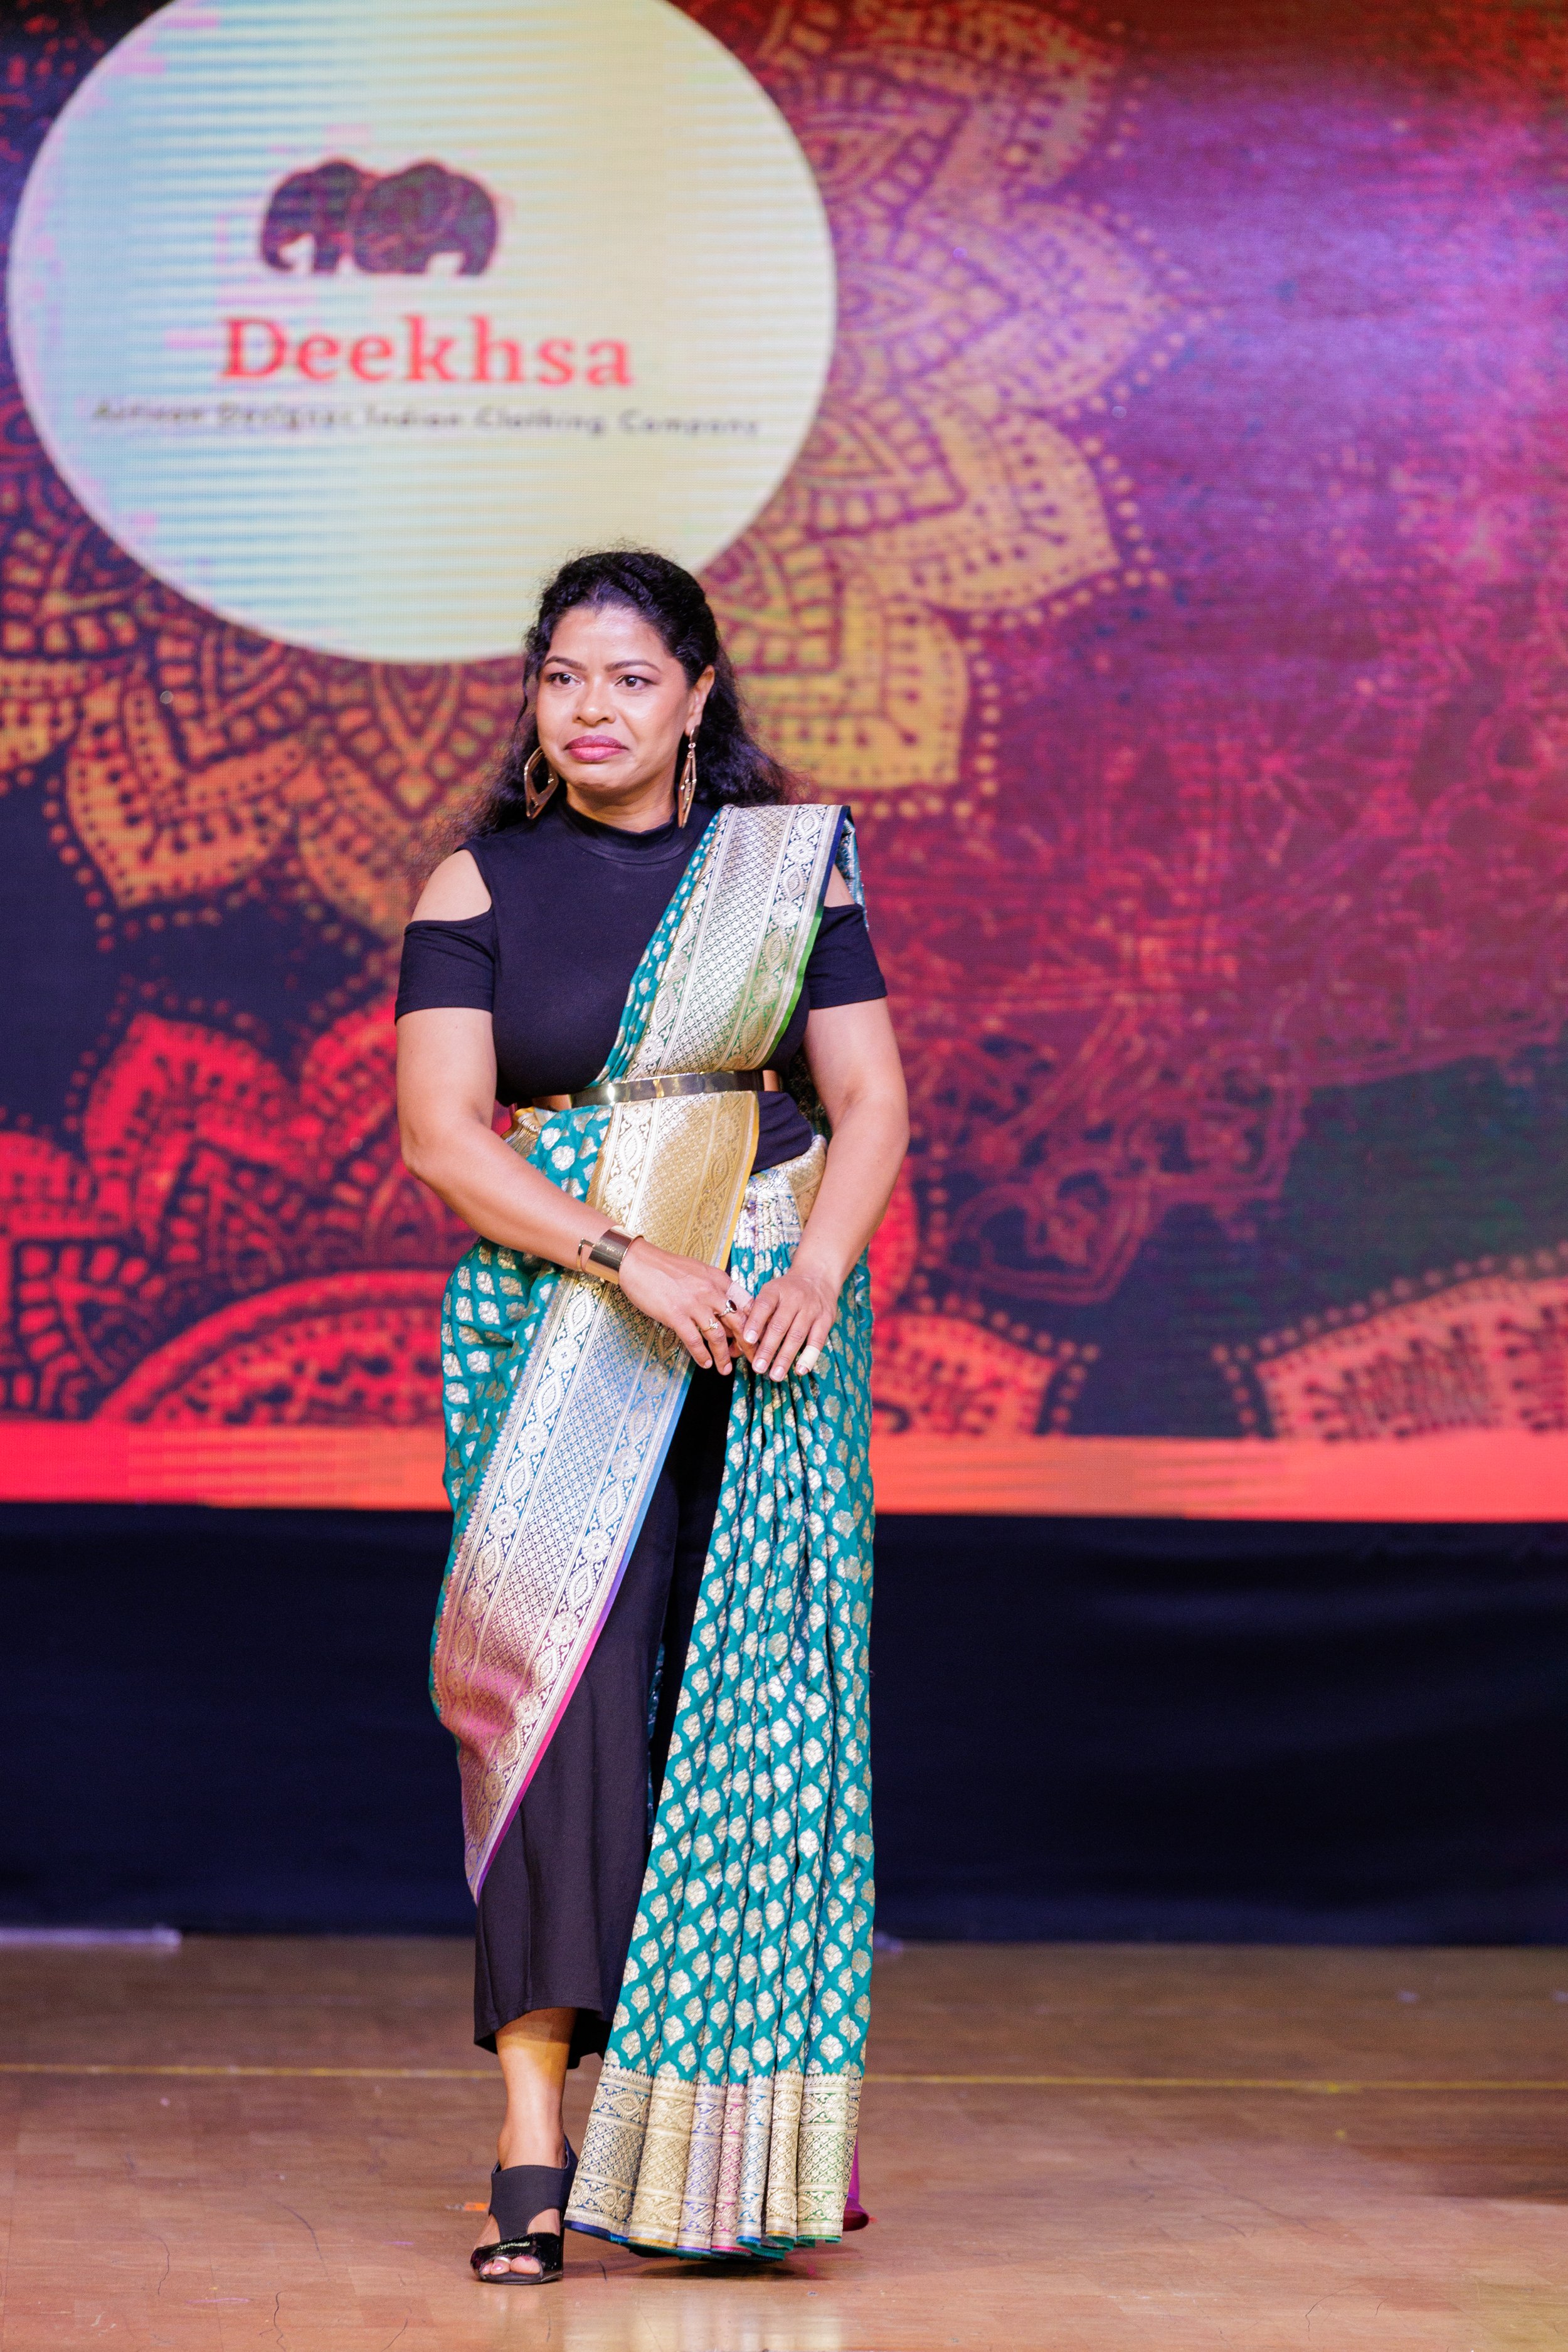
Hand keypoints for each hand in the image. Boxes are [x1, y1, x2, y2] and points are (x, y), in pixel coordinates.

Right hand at [616, 1239, 753, 1372]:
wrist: (639, 1263)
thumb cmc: (667, 1267)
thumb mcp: (699, 1271)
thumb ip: (715, 1287)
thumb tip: (726, 1308)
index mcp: (719, 1280)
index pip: (746, 1304)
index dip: (755, 1324)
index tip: (758, 1338)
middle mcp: (710, 1292)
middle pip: (738, 1323)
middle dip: (748, 1345)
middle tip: (752, 1359)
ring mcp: (694, 1304)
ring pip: (718, 1336)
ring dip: (723, 1356)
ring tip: (725, 1369)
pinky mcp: (676, 1316)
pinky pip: (694, 1341)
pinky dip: (702, 1355)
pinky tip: (705, 1364)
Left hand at [741, 1253, 841, 1380]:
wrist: (818, 1277)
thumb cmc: (786, 1292)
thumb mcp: (769, 1294)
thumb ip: (755, 1316)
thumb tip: (737, 1346)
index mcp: (776, 1290)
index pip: (764, 1305)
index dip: (755, 1323)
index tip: (747, 1340)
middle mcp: (794, 1298)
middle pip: (779, 1325)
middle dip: (768, 1348)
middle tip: (758, 1367)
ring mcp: (811, 1309)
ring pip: (797, 1335)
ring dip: (785, 1357)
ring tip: (775, 1375)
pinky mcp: (825, 1319)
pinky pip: (817, 1340)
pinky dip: (809, 1356)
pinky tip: (800, 1370)